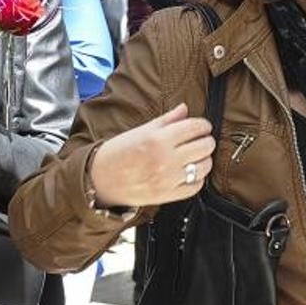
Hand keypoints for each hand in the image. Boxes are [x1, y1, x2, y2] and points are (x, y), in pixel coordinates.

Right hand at [88, 103, 214, 207]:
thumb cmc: (117, 153)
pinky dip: (197, 178)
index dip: (203, 125)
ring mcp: (168, 179)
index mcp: (157, 139)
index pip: (195, 127)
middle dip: (205, 140)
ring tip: (194, 157)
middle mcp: (165, 159)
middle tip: (199, 140)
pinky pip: (196, 186)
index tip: (201, 126)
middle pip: (205, 146)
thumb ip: (166, 120)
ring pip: (205, 166)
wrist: (100, 179)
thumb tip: (185, 109)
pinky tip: (188, 172)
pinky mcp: (168, 195)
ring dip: (203, 159)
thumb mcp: (139, 131)